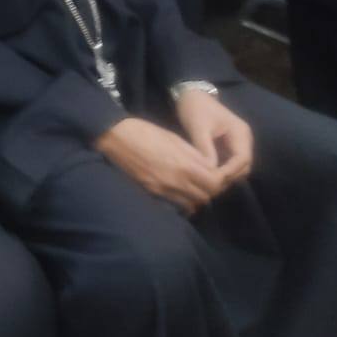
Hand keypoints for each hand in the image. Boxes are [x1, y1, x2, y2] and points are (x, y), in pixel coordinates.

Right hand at [95, 117, 225, 213]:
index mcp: (184, 164)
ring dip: (197, 198)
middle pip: (206, 196)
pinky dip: (183, 202)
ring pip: (192, 204)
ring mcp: (163, 189)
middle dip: (211, 190)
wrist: (116, 137)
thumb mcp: (173, 138)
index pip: (215, 182)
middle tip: (208, 181)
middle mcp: (176, 181)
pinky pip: (175, 205)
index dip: (221, 180)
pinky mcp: (151, 193)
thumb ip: (193, 154)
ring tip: (195, 188)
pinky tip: (180, 193)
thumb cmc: (145, 131)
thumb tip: (209, 165)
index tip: (219, 173)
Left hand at [176, 90, 252, 189]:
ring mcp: (238, 142)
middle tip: (212, 185)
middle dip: (230, 176)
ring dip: (227, 174)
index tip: (215, 180)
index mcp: (240, 133)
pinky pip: (231, 161)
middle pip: (244, 165)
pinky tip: (210, 175)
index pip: (242, 159)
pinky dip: (223, 169)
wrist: (191, 94)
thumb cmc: (195, 108)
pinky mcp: (229, 144)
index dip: (230, 172)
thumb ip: (205, 149)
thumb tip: (210, 171)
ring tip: (210, 183)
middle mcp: (244, 139)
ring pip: (238, 166)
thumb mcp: (198, 128)